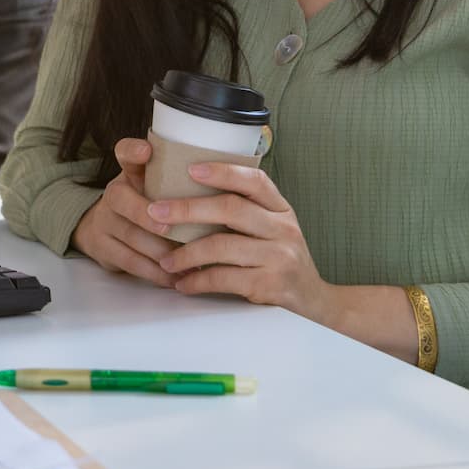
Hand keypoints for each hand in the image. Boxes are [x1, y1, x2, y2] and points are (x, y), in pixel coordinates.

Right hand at [68, 137, 175, 286]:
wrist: (106, 228)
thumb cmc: (148, 204)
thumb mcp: (159, 187)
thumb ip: (184, 181)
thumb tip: (233, 182)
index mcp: (130, 172)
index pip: (125, 152)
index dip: (133, 151)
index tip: (146, 151)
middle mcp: (114, 193)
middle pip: (123, 200)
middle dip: (147, 216)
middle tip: (169, 229)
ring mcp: (105, 221)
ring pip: (131, 236)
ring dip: (160, 251)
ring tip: (188, 261)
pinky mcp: (103, 247)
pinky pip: (130, 261)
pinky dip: (155, 272)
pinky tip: (176, 278)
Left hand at [149, 161, 337, 320]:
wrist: (313, 299)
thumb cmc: (279, 258)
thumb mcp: (272, 227)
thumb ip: (245, 211)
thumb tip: (187, 193)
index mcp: (280, 208)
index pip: (254, 180)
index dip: (222, 171)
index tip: (190, 168)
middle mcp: (283, 228)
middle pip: (231, 209)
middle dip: (187, 209)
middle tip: (155, 212)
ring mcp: (279, 257)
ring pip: (223, 246)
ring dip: (186, 253)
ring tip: (165, 260)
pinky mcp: (270, 285)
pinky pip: (224, 279)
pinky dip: (198, 281)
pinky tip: (183, 283)